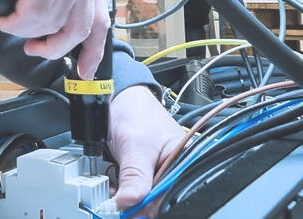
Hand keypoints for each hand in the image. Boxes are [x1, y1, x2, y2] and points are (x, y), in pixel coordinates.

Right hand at [0, 0, 108, 77]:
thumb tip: (52, 25)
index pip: (99, 23)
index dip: (93, 52)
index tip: (85, 70)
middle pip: (75, 33)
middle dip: (52, 48)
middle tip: (33, 49)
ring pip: (46, 28)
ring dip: (24, 30)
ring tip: (9, 18)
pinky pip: (27, 21)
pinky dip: (12, 23)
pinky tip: (4, 15)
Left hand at [109, 86, 186, 215]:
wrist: (118, 96)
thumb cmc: (135, 111)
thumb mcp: (134, 146)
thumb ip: (134, 176)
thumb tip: (128, 202)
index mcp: (186, 161)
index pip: (171, 196)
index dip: (150, 208)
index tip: (130, 212)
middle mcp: (177, 168)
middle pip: (159, 200)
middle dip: (138, 204)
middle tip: (120, 206)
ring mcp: (160, 170)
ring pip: (147, 197)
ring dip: (130, 200)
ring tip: (115, 197)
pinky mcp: (146, 171)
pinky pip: (139, 189)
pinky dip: (127, 192)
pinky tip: (116, 191)